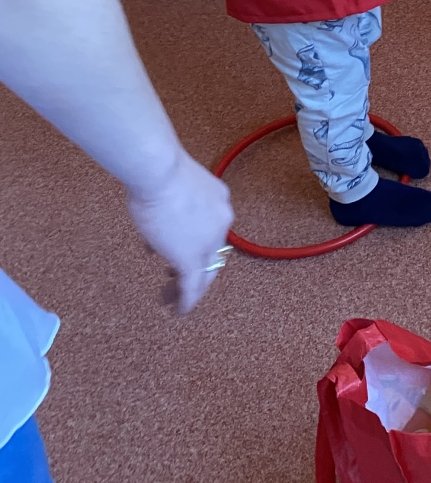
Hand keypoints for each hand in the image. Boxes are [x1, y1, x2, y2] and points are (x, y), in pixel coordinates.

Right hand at [126, 151, 234, 314]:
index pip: (210, 229)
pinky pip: (192, 285)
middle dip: (193, 267)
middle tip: (174, 278)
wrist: (159, 172)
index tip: (176, 248)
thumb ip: (170, 210)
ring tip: (167, 296)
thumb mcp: (170, 188)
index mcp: (219, 200)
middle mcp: (221, 220)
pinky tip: (179, 310)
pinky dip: (186, 300)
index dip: (194, 241)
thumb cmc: (158, 172)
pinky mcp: (191, 258)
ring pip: (203, 271)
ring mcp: (208, 241)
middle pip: (211, 252)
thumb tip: (156, 234)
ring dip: (184, 284)